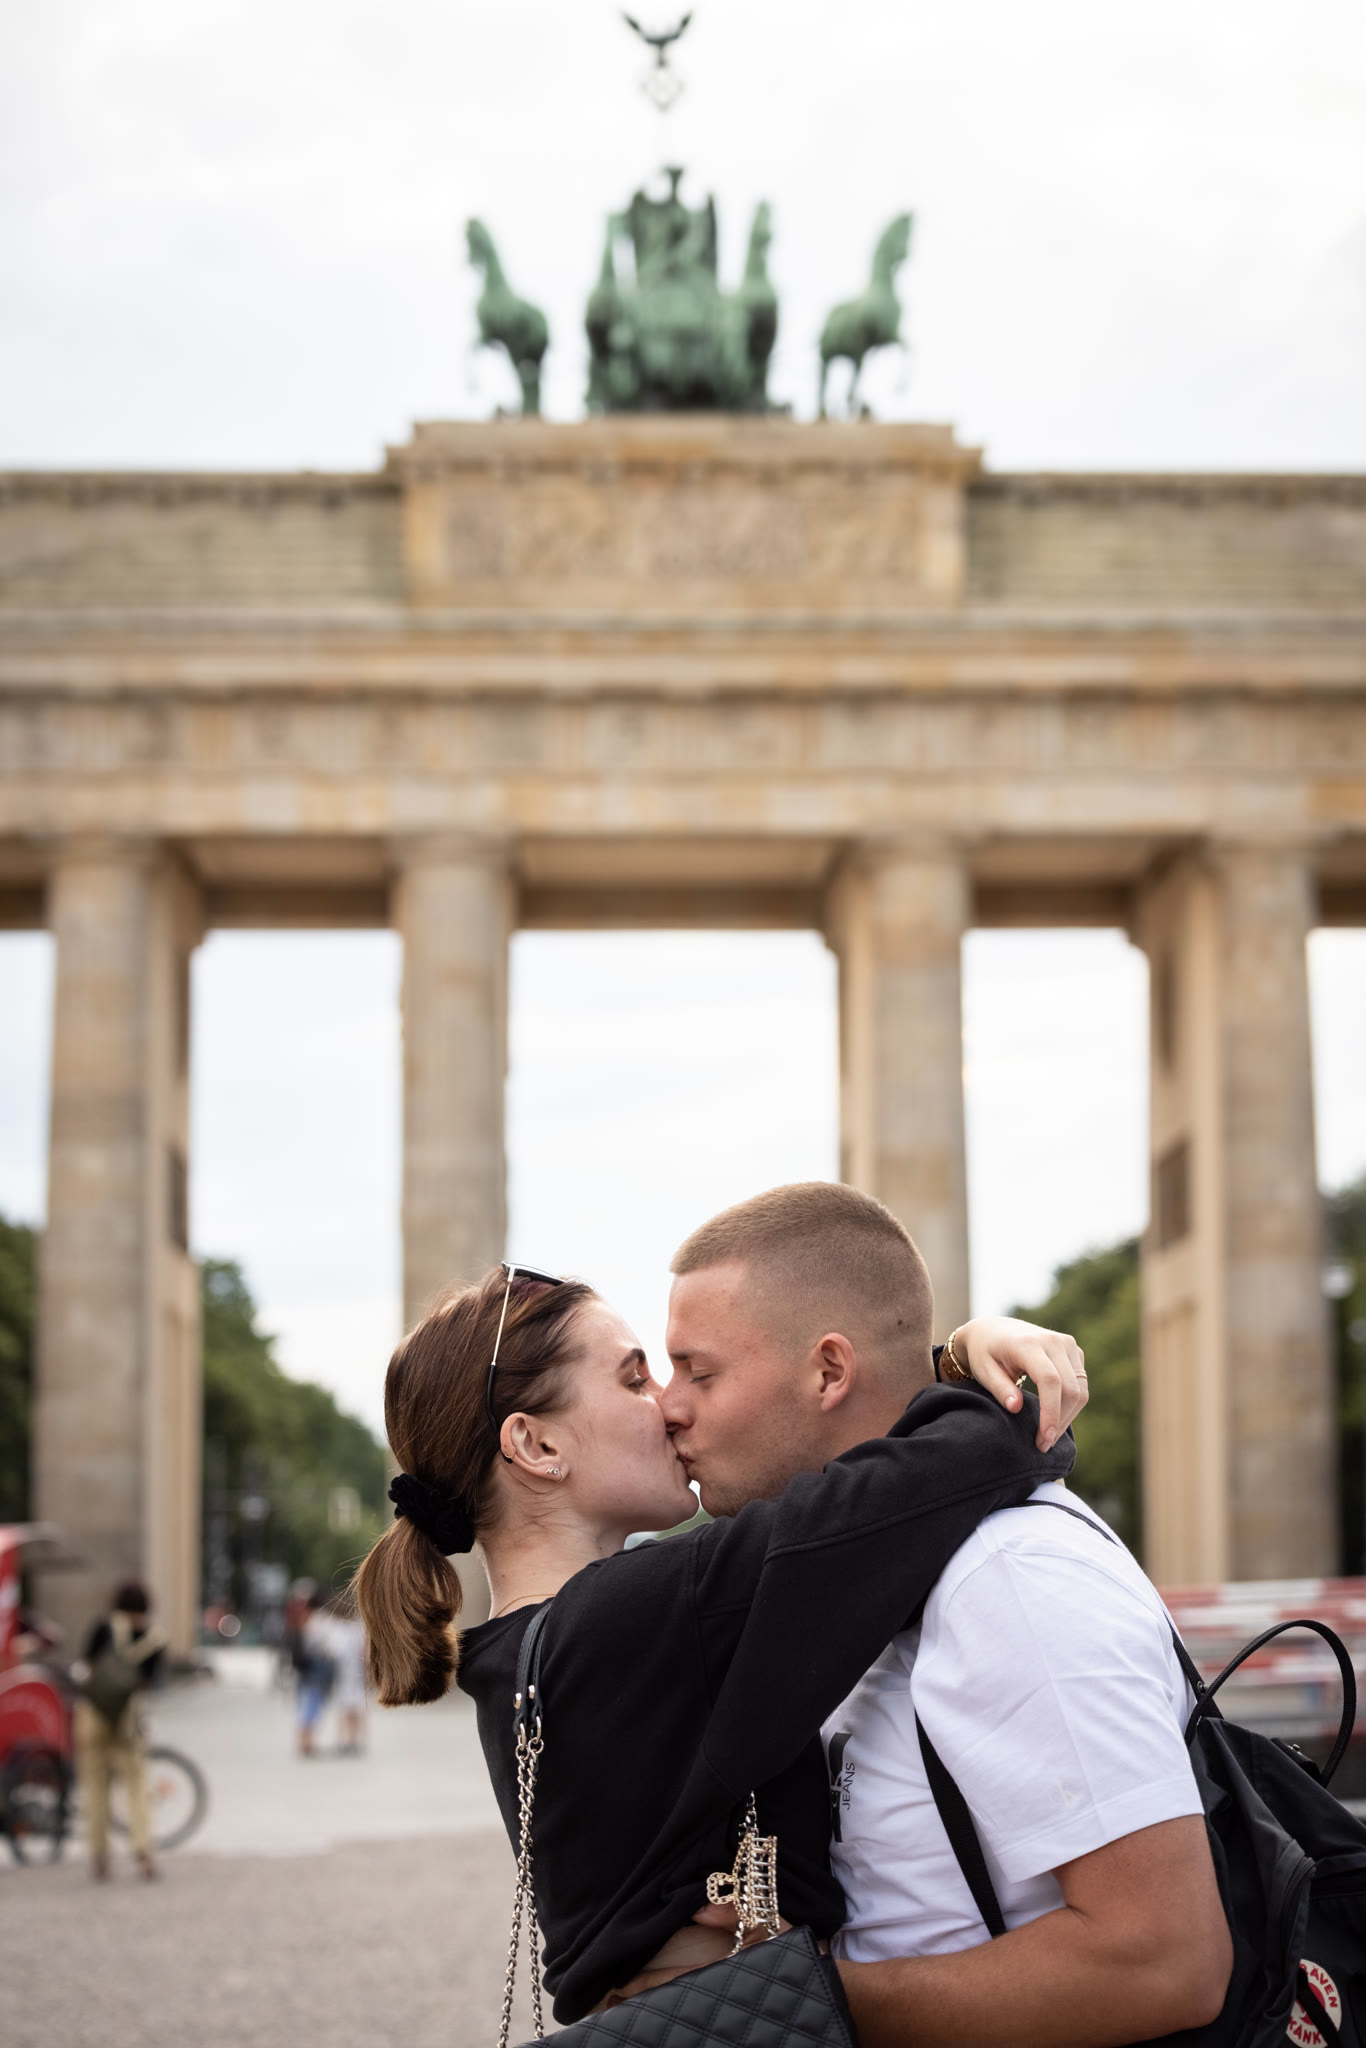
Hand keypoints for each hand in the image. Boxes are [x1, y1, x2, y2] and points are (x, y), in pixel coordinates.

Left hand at [950, 1316, 1086, 1451]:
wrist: (992, 1330)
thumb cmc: (984, 1353)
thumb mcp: (984, 1371)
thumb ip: (1000, 1389)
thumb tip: (1015, 1408)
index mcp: (1028, 1344)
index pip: (1050, 1381)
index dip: (1051, 1412)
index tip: (1044, 1439)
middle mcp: (1053, 1341)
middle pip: (1070, 1388)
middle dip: (1060, 1421)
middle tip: (1042, 1445)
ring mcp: (1067, 1344)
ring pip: (1080, 1389)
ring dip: (1068, 1416)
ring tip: (1048, 1435)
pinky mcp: (1073, 1351)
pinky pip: (1081, 1383)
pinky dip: (1071, 1404)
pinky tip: (1054, 1416)